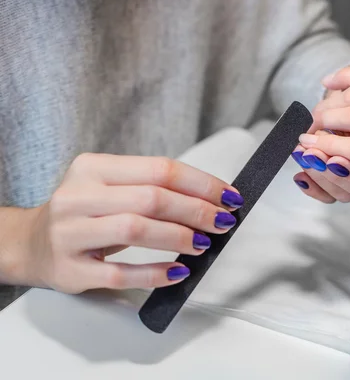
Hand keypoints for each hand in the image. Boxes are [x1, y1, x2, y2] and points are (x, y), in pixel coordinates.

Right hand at [13, 153, 243, 293]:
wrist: (28, 243)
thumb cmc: (82, 213)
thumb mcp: (107, 187)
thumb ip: (149, 187)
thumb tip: (209, 200)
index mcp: (93, 168)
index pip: (159, 169)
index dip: (201, 184)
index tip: (228, 196)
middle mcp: (78, 196)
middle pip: (151, 198)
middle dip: (196, 210)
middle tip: (222, 221)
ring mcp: (71, 234)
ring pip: (135, 230)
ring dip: (179, 237)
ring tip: (203, 243)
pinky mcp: (70, 270)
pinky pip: (119, 273)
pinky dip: (155, 273)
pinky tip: (178, 272)